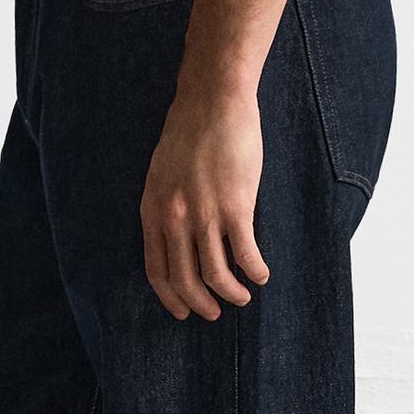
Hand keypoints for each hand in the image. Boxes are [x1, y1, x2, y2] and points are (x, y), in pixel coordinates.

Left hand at [140, 82, 271, 319]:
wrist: (212, 101)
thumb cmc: (189, 132)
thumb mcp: (160, 174)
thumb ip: (165, 207)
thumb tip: (177, 238)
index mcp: (152, 210)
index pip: (156, 271)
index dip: (171, 297)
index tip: (183, 311)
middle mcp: (174, 219)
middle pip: (186, 280)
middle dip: (202, 303)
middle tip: (215, 312)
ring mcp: (204, 214)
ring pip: (217, 275)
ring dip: (232, 293)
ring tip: (242, 295)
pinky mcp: (236, 206)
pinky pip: (245, 254)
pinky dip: (255, 271)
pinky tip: (261, 274)